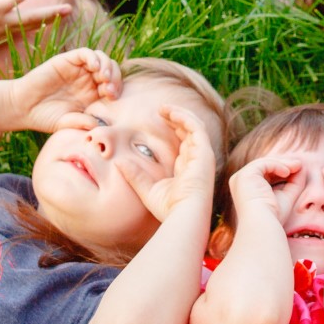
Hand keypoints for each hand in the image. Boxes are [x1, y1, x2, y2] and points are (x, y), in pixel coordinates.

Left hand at [0, 0, 73, 57]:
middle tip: (67, 17)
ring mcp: (0, 21)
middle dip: (52, 22)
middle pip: (34, 27)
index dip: (35, 27)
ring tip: (66, 9)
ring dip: (50, 14)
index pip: (20, 31)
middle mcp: (3, 31)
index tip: (47, 24)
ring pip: (31, 17)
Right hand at [9, 48, 120, 130]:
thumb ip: (82, 122)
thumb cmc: (45, 117)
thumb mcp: (67, 123)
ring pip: (101, 59)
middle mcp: (88, 80)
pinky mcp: (67, 60)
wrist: (23, 108)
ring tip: (104, 77)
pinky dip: (93, 57)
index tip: (113, 99)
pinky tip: (94, 67)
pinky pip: (85, 53)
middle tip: (109, 90)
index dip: (117, 90)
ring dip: (107, 66)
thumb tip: (98, 125)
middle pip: (111, 71)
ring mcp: (78, 69)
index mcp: (92, 95)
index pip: (113, 86)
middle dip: (115, 78)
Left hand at [119, 106, 216, 221]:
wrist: (183, 215)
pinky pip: (196, 127)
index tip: (158, 119)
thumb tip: (118, 162)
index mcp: (187, 168)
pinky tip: (170, 113)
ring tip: (163, 108)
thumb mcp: (146, 189)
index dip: (173, 128)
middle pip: (189, 131)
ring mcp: (202, 156)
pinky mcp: (205, 152)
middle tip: (160, 110)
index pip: (183, 142)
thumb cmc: (167, 208)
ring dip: (179, 114)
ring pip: (194, 126)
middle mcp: (197, 160)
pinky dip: (184, 117)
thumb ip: (134, 174)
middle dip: (176, 118)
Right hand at [227, 155, 300, 217]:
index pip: (265, 175)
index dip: (281, 171)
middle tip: (299, 165)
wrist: (263, 224)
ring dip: (282, 163)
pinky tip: (287, 172)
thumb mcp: (286, 196)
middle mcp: (240, 182)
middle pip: (264, 168)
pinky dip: (277, 165)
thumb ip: (294, 182)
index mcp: (246, 189)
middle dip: (283, 165)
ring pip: (264, 164)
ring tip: (297, 166)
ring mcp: (240, 178)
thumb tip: (301, 167)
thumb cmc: (273, 217)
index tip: (298, 170)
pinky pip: (263, 164)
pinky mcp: (245, 175)